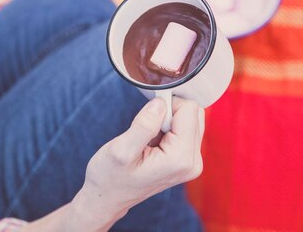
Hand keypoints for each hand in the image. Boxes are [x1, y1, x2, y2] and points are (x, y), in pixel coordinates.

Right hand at [74, 97, 204, 221]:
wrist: (108, 197)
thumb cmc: (110, 176)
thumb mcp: (121, 149)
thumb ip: (144, 125)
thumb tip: (160, 103)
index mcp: (181, 159)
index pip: (190, 110)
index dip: (165, 106)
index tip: (146, 118)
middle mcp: (193, 162)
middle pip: (194, 114)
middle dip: (169, 112)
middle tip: (146, 128)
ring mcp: (191, 163)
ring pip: (192, 120)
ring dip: (169, 120)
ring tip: (148, 137)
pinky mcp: (186, 161)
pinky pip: (186, 129)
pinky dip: (169, 128)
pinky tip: (152, 142)